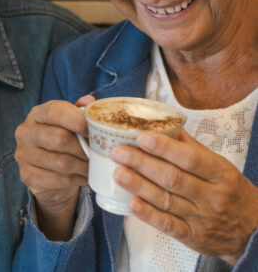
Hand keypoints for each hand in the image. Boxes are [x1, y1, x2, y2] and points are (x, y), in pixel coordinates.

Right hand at [14, 96, 92, 239]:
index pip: (56, 112)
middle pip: (59, 138)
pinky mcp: (28, 176)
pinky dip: (77, 179)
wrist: (44, 170)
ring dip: (84, 166)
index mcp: (37, 114)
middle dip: (84, 147)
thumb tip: (89, 101)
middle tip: (99, 153)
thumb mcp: (68, 122)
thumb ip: (79, 110)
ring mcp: (24, 155)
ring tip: (95, 166)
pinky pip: (60, 180)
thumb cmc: (60, 139)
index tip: (94, 130)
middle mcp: (25, 132)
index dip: (78, 120)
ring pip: (63, 163)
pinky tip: (85, 176)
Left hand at [110, 130, 257, 264]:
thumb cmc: (231, 192)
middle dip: (142, 164)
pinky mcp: (193, 237)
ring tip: (118, 172)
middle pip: (172, 178)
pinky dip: (149, 215)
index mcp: (220, 174)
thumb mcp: (221, 166)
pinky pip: (168, 225)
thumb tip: (168, 125)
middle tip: (118, 152)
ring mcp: (201, 219)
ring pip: (166, 200)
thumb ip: (193, 148)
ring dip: (139, 186)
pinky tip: (132, 203)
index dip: (164, 148)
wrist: (253, 232)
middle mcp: (211, 196)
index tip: (141, 137)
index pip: (190, 159)